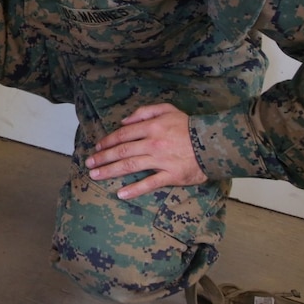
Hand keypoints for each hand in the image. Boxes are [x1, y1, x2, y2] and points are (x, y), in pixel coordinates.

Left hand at [85, 103, 206, 199]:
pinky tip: (121, 194)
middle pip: (122, 151)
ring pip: (130, 166)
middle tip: (89, 164)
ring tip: (96, 175)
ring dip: (110, 171)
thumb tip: (124, 121)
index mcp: (151, 127)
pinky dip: (135, 189)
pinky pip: (150, 183)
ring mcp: (161, 161)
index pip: (123, 135)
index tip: (97, 147)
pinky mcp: (171, 175)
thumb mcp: (168, 109)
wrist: (214, 142)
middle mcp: (153, 143)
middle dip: (102, 158)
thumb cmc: (189, 126)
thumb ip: (144, 112)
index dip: (107, 141)